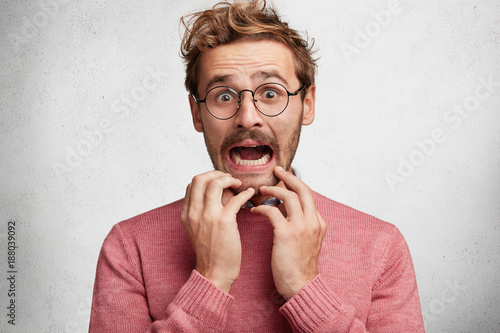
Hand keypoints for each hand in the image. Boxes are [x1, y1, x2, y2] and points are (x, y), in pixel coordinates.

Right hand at [181, 171, 254, 292]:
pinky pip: (235, 198)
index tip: (220, 181)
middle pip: (200, 178)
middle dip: (216, 173)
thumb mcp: (198, 230)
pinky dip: (245, 193)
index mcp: (187, 214)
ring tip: (238, 184)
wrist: (214, 273)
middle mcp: (194, 212)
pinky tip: (250, 193)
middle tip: (229, 178)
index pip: (192, 184)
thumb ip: (204, 211)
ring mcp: (208, 216)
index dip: (207, 178)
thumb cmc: (211, 253)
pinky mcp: (224, 221)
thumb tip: (221, 193)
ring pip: (215, 183)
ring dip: (229, 179)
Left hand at [251, 166, 326, 299]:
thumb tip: (285, 210)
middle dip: (289, 176)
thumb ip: (301, 224)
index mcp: (319, 223)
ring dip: (273, 189)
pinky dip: (262, 207)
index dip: (296, 183)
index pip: (308, 195)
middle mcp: (313, 221)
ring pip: (289, 196)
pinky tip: (255, 210)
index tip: (285, 177)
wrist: (301, 286)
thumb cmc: (299, 266)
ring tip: (261, 189)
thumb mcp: (307, 242)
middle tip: (277, 170)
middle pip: (303, 189)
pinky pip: (272, 211)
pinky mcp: (287, 234)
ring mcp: (301, 227)